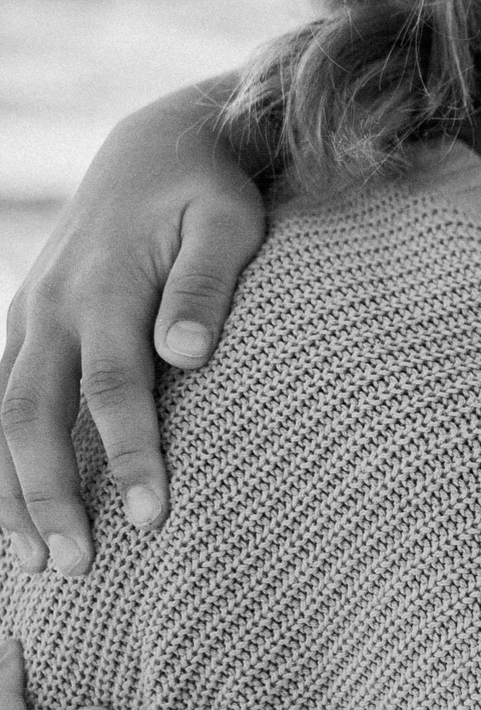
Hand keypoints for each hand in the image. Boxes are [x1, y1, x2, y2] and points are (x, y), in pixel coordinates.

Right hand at [1, 80, 264, 574]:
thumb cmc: (209, 192)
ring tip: (36, 560)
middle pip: (34, 413)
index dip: (129, 452)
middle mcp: (53, 306)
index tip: (150, 516)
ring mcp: (30, 315)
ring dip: (9, 488)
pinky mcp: (25, 324)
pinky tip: (9, 513)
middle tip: (76, 564)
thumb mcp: (229, 222)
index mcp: (105, 287)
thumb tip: (188, 353)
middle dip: (49, 492)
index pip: (114, 385)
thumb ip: (208, 285)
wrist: (155, 146)